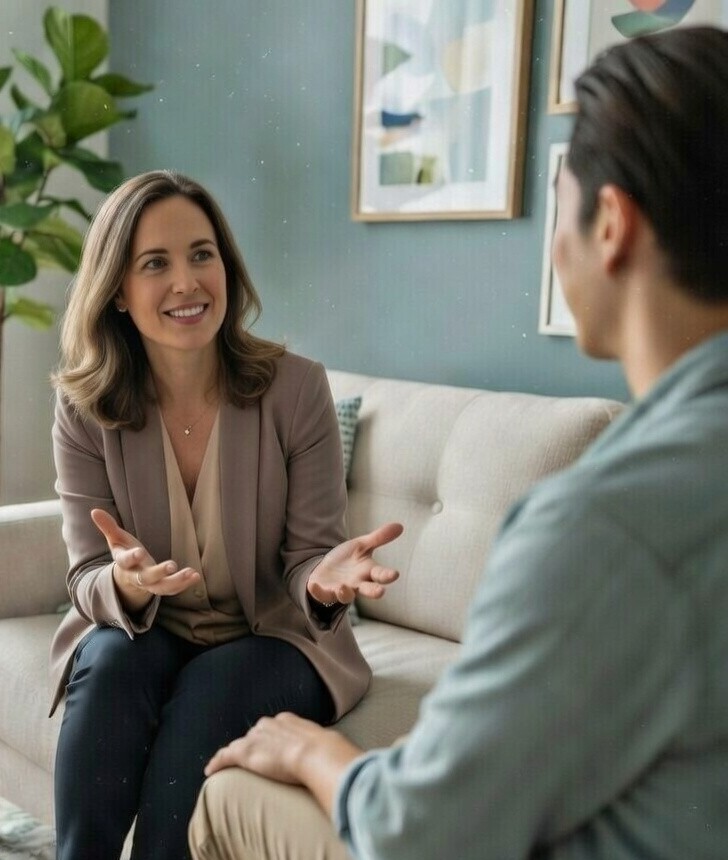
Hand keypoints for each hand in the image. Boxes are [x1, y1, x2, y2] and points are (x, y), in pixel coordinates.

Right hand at [91, 508, 200, 605]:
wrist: (128, 578)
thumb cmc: (125, 553)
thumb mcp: (116, 540)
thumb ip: (108, 527)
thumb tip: (94, 511)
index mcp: (124, 564)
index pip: (125, 562)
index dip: (131, 557)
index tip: (139, 552)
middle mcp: (137, 576)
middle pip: (146, 578)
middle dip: (158, 573)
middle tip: (171, 565)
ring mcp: (151, 584)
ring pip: (163, 587)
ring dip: (177, 582)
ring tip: (191, 573)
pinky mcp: (162, 587)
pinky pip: (173, 589)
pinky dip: (184, 584)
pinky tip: (195, 576)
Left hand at [204, 712, 361, 816]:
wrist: (315, 754)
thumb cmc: (325, 751)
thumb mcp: (325, 743)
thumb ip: (324, 746)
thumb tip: (339, 754)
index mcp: (288, 719)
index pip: (274, 726)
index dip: (270, 737)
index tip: (270, 746)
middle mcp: (269, 724)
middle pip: (255, 733)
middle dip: (252, 743)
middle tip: (252, 757)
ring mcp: (256, 738)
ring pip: (239, 744)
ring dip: (233, 754)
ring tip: (226, 763)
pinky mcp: (245, 752)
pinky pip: (225, 756)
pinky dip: (217, 762)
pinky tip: (209, 770)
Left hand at [307, 522, 403, 605]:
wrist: (328, 569)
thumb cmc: (349, 559)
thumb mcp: (362, 545)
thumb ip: (379, 537)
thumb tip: (400, 525)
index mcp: (368, 572)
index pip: (381, 575)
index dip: (387, 575)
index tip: (395, 574)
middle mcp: (357, 583)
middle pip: (368, 590)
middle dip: (374, 591)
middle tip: (380, 592)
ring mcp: (342, 590)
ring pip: (346, 597)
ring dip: (345, 593)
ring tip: (344, 587)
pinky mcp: (325, 593)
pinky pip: (322, 594)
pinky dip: (318, 592)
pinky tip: (313, 585)